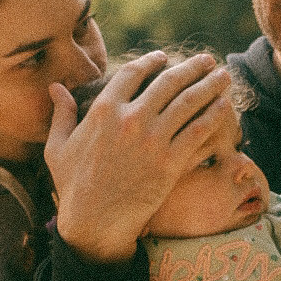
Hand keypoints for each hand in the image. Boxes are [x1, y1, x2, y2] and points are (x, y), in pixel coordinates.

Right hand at [45, 52, 234, 260]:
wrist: (94, 223)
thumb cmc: (73, 187)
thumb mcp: (57, 147)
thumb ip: (61, 114)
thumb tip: (55, 87)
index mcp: (103, 110)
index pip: (133, 73)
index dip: (152, 61)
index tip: (165, 57)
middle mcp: (130, 118)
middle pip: (169, 82)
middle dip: (192, 67)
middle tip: (207, 60)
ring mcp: (152, 140)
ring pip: (189, 102)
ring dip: (210, 85)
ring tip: (224, 75)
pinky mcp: (170, 162)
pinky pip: (198, 131)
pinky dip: (214, 114)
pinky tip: (225, 104)